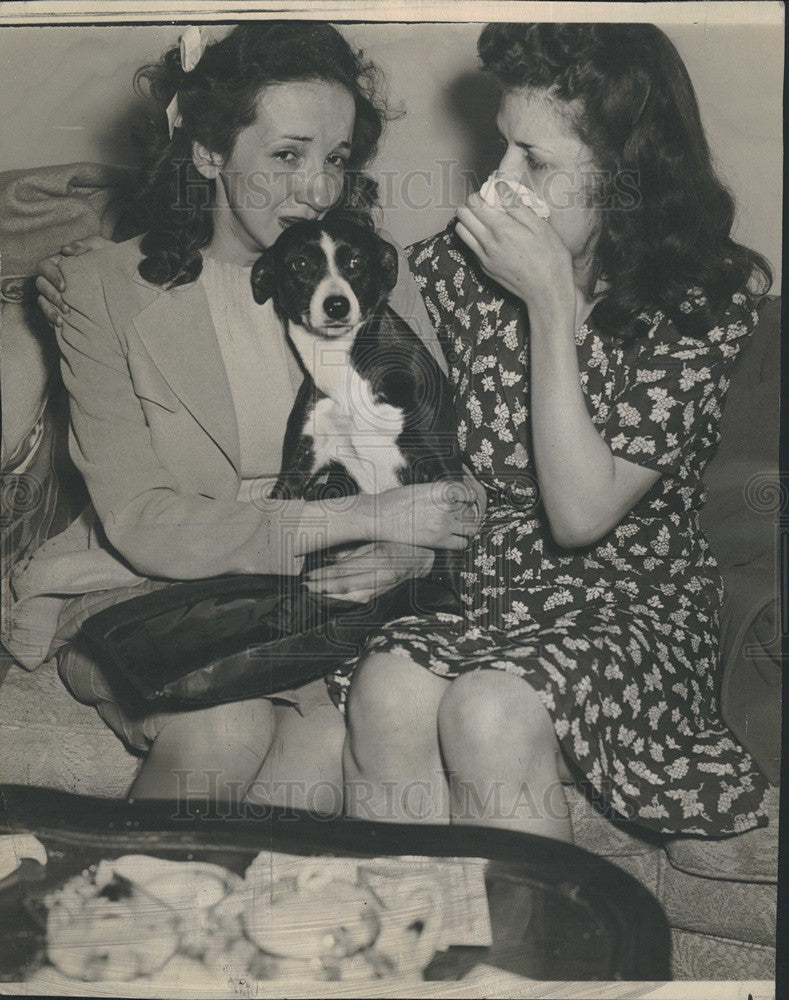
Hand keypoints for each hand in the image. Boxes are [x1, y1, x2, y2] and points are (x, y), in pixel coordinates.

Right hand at [35, 235, 110, 326]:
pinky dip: (51, 320)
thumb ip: (84, 245)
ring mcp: (57, 293)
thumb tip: (65, 250)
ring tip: (62, 320)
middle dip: (51, 297)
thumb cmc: (107, 257)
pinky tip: (60, 326)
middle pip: (41, 285)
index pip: (44, 266)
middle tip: (67, 308)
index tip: (64, 286)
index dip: (50, 276)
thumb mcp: (99, 247)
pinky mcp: (62, 306)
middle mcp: (55, 278)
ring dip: (49, 310)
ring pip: (42, 301)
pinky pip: (49, 314)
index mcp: (60, 262)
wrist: (124, 275)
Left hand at [304, 542, 434, 603]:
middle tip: (305, 586)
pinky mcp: (381, 595)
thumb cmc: (399, 546)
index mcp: (379, 558)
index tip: (309, 574)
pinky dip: (342, 601)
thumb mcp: (376, 543)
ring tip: (312, 594)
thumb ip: (355, 553)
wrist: (422, 561)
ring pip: (351, 596)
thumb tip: (332, 561)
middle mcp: (381, 575)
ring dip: (329, 597)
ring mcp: (382, 588)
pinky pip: (358, 600)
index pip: (346, 568)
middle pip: (346, 585)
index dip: (326, 573)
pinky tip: (329, 599)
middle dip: (323, 587)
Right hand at [364, 481, 480, 549]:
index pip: (468, 494)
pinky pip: (462, 543)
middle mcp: (445, 505)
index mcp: (440, 490)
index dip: (469, 500)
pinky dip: (462, 542)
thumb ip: (437, 493)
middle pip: (471, 512)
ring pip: (471, 528)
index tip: (465, 504)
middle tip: (461, 519)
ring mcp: (443, 524)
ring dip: (468, 528)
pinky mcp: (438, 540)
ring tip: (460, 530)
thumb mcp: (418, 489)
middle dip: (468, 515)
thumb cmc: (392, 502)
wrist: (378, 517)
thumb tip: (448, 499)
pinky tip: (455, 540)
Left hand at [455, 188, 574, 318]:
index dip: (483, 194)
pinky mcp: (484, 268)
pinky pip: (470, 246)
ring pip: (461, 231)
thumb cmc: (550, 258)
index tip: (496, 196)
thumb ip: (516, 206)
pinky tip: (494, 238)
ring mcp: (483, 257)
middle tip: (490, 207)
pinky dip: (476, 237)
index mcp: (501, 229)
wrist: (547, 292)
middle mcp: (487, 243)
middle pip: (462, 214)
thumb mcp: (539, 226)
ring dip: (470, 221)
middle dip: (473, 205)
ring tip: (489, 221)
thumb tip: (500, 187)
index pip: (473, 202)